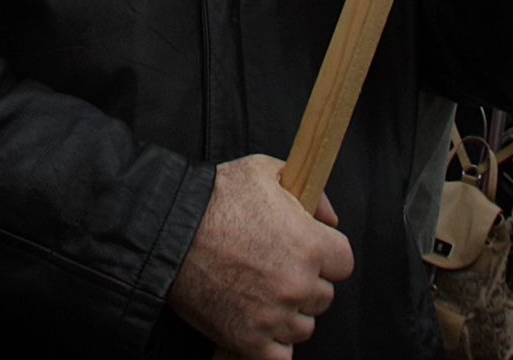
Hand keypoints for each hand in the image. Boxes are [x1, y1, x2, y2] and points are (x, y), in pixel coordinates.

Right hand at [166, 155, 351, 359]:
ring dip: (289, 314)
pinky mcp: (250, 341)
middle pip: (323, 297)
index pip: (344, 263)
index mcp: (309, 244)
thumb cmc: (214, 200)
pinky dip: (272, 344)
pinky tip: (259, 322)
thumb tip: (328, 216)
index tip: (309, 253)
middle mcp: (297, 284)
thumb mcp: (264, 170)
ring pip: (304, 327)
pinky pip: (281, 356)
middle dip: (305, 284)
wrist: (168, 232)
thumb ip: (307, 190)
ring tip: (262, 293)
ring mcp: (274, 316)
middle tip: (277, 269)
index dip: (326, 256)